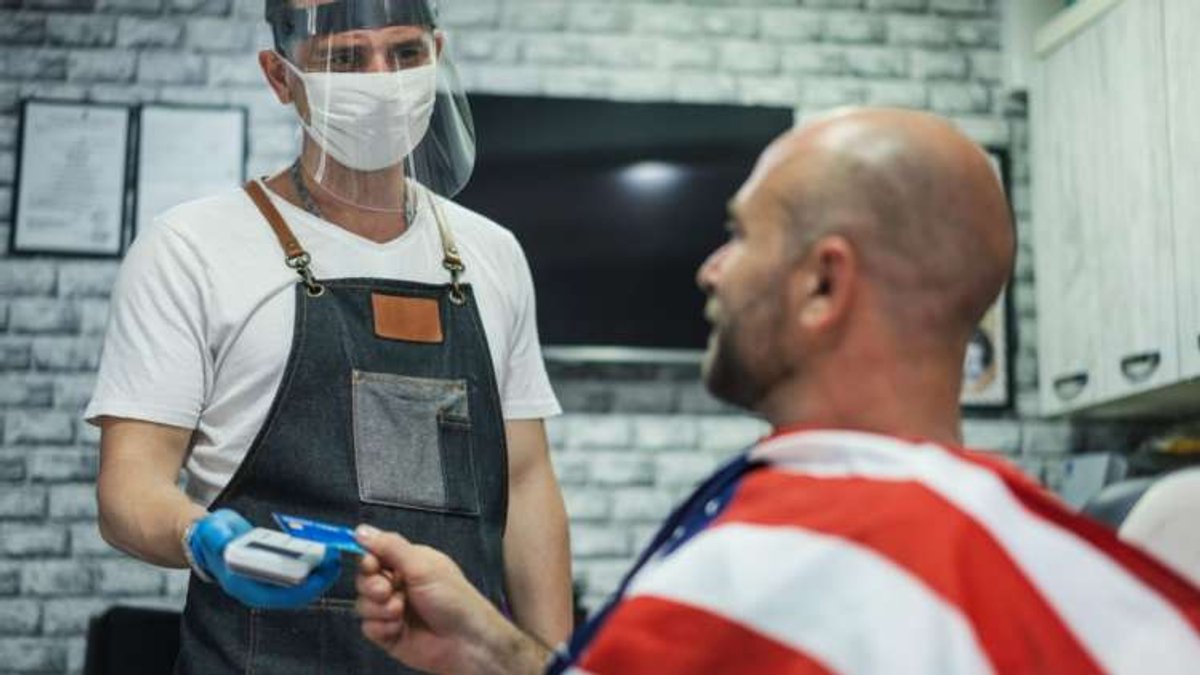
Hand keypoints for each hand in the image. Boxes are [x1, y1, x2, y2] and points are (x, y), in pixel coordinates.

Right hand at [186, 509, 341, 608]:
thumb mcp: (212, 533)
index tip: (319, 577)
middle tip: (334, 563)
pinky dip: (312, 566)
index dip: (300, 589)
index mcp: (243, 585)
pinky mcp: (274, 570)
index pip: (277, 595)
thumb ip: (218, 538)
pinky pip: (297, 573)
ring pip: (299, 584)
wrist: (208, 537)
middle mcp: (257, 587)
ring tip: (334, 558)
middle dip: (317, 580)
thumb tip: (224, 540)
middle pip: (294, 593)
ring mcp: (267, 580)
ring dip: (318, 574)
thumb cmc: (210, 536)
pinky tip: (325, 554)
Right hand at [354, 526, 547, 674]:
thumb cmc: (451, 597)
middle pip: (364, 580)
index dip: (367, 559)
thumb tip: (359, 530)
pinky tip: (398, 628)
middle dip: (372, 586)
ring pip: (363, 604)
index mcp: (407, 563)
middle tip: (387, 590)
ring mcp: (391, 610)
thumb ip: (390, 547)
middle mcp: (397, 585)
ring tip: (400, 611)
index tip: (370, 564)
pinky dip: (381, 627)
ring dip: (379, 608)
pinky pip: (368, 627)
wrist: (464, 640)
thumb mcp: (422, 565)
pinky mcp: (387, 634)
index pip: (374, 555)